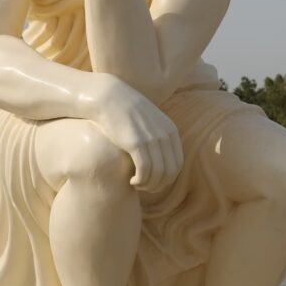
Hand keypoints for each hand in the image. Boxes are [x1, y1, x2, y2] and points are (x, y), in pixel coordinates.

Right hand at [92, 74, 182, 192]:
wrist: (108, 97)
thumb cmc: (125, 112)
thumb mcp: (149, 122)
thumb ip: (158, 136)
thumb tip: (161, 158)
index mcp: (171, 131)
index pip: (177, 164)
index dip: (166, 179)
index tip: (152, 181)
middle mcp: (165, 135)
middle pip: (170, 172)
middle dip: (158, 185)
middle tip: (144, 187)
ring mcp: (152, 138)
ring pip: (158, 174)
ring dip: (148, 185)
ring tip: (136, 184)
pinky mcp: (136, 143)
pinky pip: (145, 171)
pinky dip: (141, 181)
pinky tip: (132, 181)